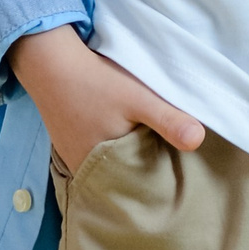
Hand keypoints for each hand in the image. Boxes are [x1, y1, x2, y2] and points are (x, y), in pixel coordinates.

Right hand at [7, 23, 204, 175]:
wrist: (50, 63)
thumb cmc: (96, 82)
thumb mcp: (138, 98)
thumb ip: (168, 120)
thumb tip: (198, 141)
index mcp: (106, 168)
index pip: (142, 186)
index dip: (162, 180)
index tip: (181, 174)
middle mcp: (87, 171)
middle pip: (126, 180)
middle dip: (146, 174)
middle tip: (170, 163)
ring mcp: (75, 160)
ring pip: (112, 170)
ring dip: (128, 164)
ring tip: (151, 152)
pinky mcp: (69, 148)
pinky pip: (97, 159)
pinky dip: (112, 154)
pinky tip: (124, 140)